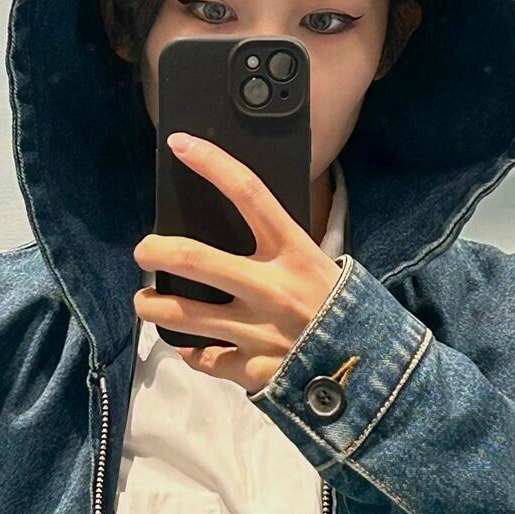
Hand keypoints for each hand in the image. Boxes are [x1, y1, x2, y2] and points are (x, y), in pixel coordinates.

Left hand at [133, 133, 343, 396]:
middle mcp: (270, 288)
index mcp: (294, 252)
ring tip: (146, 301)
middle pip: (192, 257)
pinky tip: (189, 345)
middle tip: (144, 251)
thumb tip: (236, 220)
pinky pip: (202, 358)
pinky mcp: (251, 369)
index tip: (180, 144)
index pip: (249, 194)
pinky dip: (190, 351)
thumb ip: (280, 248)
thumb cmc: (339, 307)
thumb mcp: (318, 265)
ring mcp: (257, 331)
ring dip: (150, 305)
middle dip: (153, 250)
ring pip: (180, 315)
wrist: (371, 369)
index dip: (211, 163)